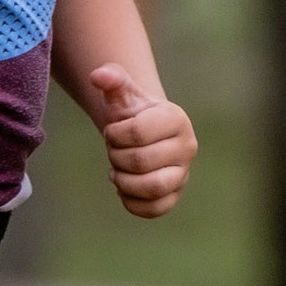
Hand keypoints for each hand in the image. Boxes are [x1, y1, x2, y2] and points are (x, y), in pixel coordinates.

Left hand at [90, 64, 196, 216]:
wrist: (143, 135)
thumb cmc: (132, 112)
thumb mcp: (122, 93)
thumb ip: (112, 79)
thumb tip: (98, 75)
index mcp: (176, 118)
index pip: (137, 132)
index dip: (114, 134)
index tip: (113, 131)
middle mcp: (187, 147)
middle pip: (140, 161)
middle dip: (116, 157)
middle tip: (114, 151)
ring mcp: (183, 173)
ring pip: (151, 187)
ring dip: (123, 181)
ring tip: (117, 171)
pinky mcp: (174, 196)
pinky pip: (155, 209)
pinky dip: (132, 202)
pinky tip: (123, 188)